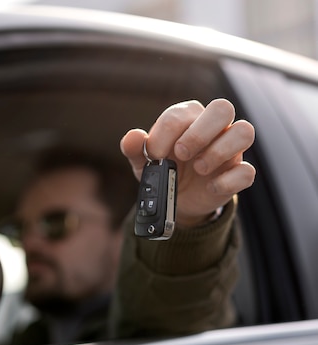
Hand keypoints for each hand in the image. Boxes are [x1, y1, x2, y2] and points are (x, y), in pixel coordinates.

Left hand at [120, 99, 255, 226]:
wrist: (176, 199)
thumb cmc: (162, 170)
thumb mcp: (143, 162)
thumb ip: (134, 148)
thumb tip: (133, 136)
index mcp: (187, 118)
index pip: (181, 113)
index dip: (165, 134)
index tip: (155, 155)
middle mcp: (213, 128)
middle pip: (222, 108)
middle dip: (199, 132)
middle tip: (181, 154)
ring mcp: (230, 149)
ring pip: (244, 131)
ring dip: (219, 151)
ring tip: (198, 168)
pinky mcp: (237, 173)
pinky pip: (247, 171)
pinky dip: (228, 180)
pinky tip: (210, 187)